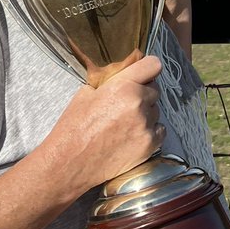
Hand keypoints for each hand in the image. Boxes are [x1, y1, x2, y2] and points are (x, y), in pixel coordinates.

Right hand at [42, 55, 163, 197]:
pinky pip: (159, 130)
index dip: (148, 68)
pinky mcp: (149, 145)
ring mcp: (145, 125)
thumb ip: (110, 82)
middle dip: (143, 93)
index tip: (144, 73)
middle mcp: (138, 103)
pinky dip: (150, 131)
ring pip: (156, 110)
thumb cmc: (74, 128)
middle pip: (155, 89)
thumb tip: (123, 76)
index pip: (153, 65)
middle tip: (127, 102)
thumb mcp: (86, 93)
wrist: (70, 163)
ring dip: (146, 113)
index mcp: (123, 86)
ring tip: (126, 122)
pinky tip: (133, 135)